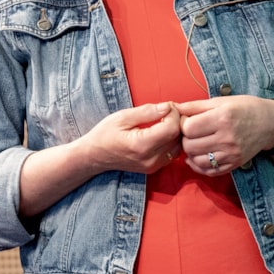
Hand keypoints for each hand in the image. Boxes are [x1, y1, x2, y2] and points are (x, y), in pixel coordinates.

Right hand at [19, 103, 182, 217]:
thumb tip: (168, 107)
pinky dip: (171, 140)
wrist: (94, 156)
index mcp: (142, 145)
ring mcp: (153, 166)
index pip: (172, 127)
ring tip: (164, 120)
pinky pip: (173, 152)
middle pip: (178, 137)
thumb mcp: (123, 116)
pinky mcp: (155, 168)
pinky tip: (162, 131)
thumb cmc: (105, 134)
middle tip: (167, 110)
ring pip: (178, 145)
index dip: (174, 113)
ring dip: (175, 131)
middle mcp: (150, 159)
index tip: (166, 105)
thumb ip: (147, 112)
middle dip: (177, 120)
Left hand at [176, 96, 273, 174]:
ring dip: (191, 153)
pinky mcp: (234, 164)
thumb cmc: (245, 108)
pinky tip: (199, 156)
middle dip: (185, 139)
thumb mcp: (221, 101)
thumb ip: (195, 106)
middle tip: (191, 133)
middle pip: (190, 146)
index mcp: (222, 118)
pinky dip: (199, 166)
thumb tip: (173, 108)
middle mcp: (227, 138)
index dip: (184, 124)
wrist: (270, 124)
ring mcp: (231, 154)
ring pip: (197, 160)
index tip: (189, 121)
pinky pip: (209, 171)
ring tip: (196, 143)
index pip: (189, 128)